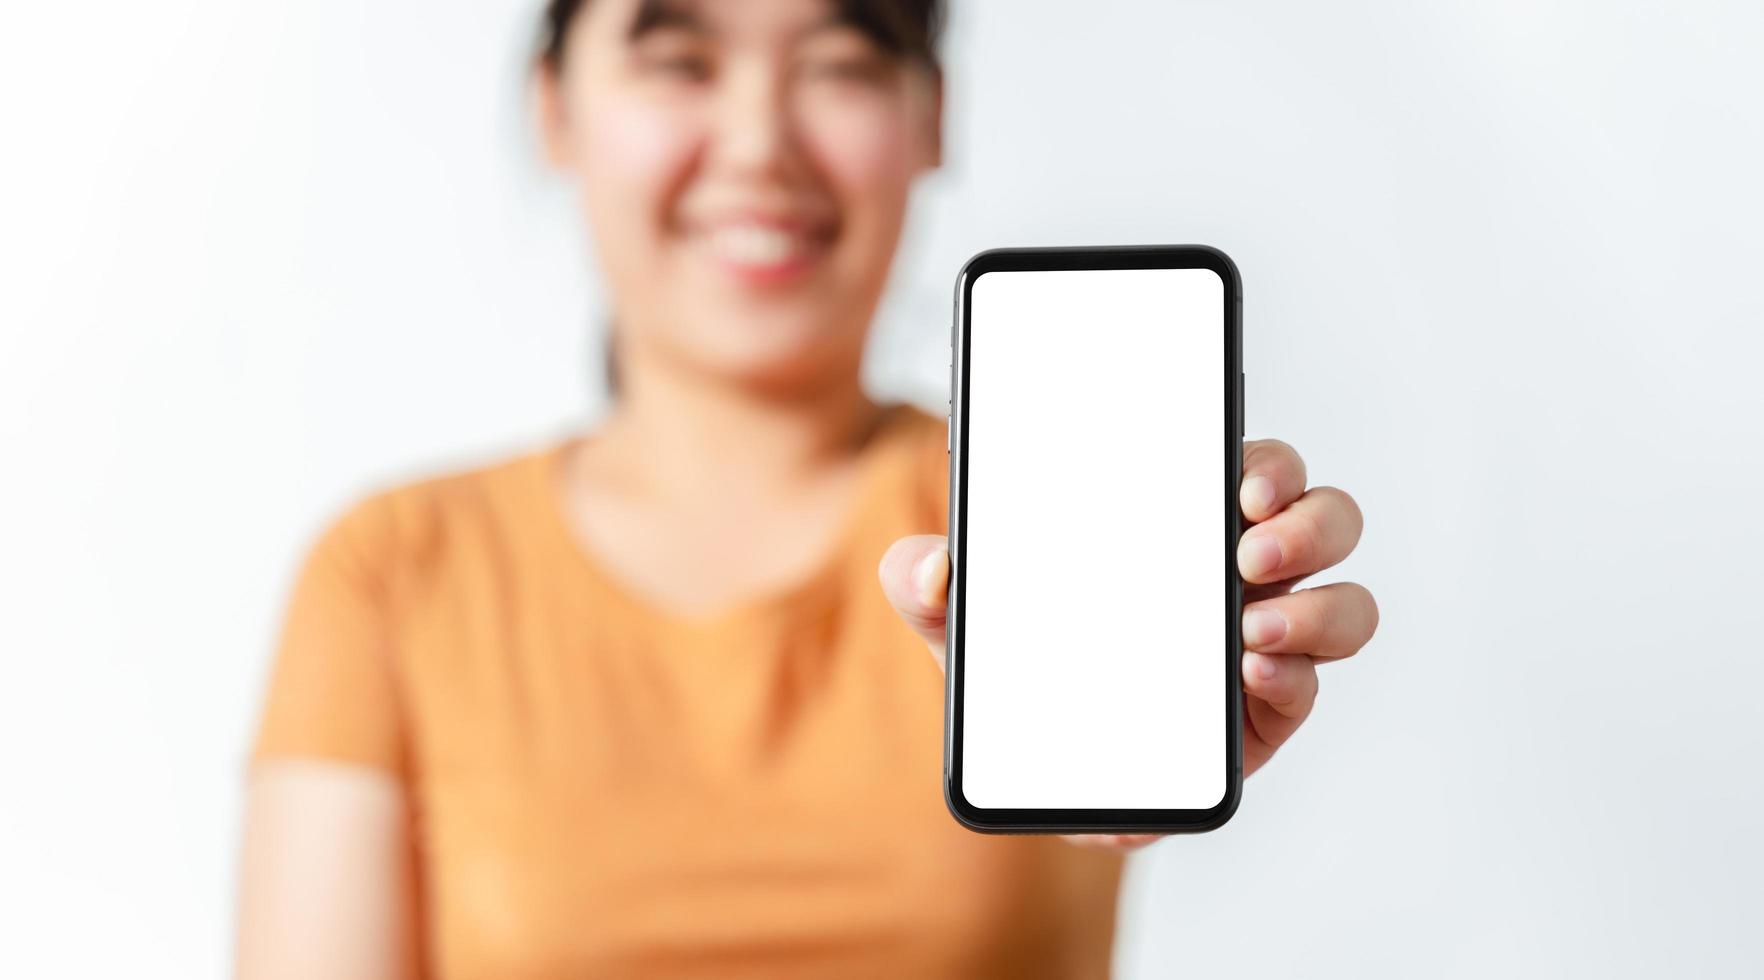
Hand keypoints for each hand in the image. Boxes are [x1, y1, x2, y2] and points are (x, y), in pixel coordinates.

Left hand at [878, 438, 1377, 851]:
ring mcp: (1262, 643)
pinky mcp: (1264, 716)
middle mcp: (1241, 574)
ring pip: (1343, 604)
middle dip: (1304, 522)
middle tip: (1246, 545)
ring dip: (1316, 608)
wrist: (1035, 765)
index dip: (1265, 463)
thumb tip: (928, 565)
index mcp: (1183, 525)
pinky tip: (1250, 676)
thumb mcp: (961, 617)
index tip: (1239, 481)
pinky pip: (1309, 686)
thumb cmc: (1020, 664)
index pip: (1251, 468)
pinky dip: (1295, 678)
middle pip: (1322, 519)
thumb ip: (926, 581)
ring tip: (1250, 627)